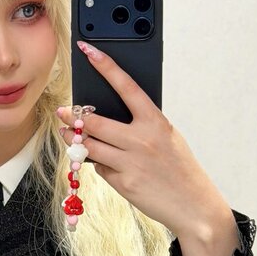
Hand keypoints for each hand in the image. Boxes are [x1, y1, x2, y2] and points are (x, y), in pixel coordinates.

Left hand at [58, 41, 233, 240]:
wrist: (194, 205)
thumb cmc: (180, 168)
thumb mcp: (167, 138)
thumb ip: (142, 126)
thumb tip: (111, 119)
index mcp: (155, 121)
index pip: (126, 86)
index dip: (105, 66)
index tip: (88, 50)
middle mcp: (141, 139)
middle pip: (94, 122)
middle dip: (73, 116)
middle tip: (63, 112)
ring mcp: (130, 162)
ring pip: (89, 146)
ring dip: (74, 140)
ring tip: (68, 135)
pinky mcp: (123, 183)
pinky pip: (101, 169)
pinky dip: (99, 165)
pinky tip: (107, 165)